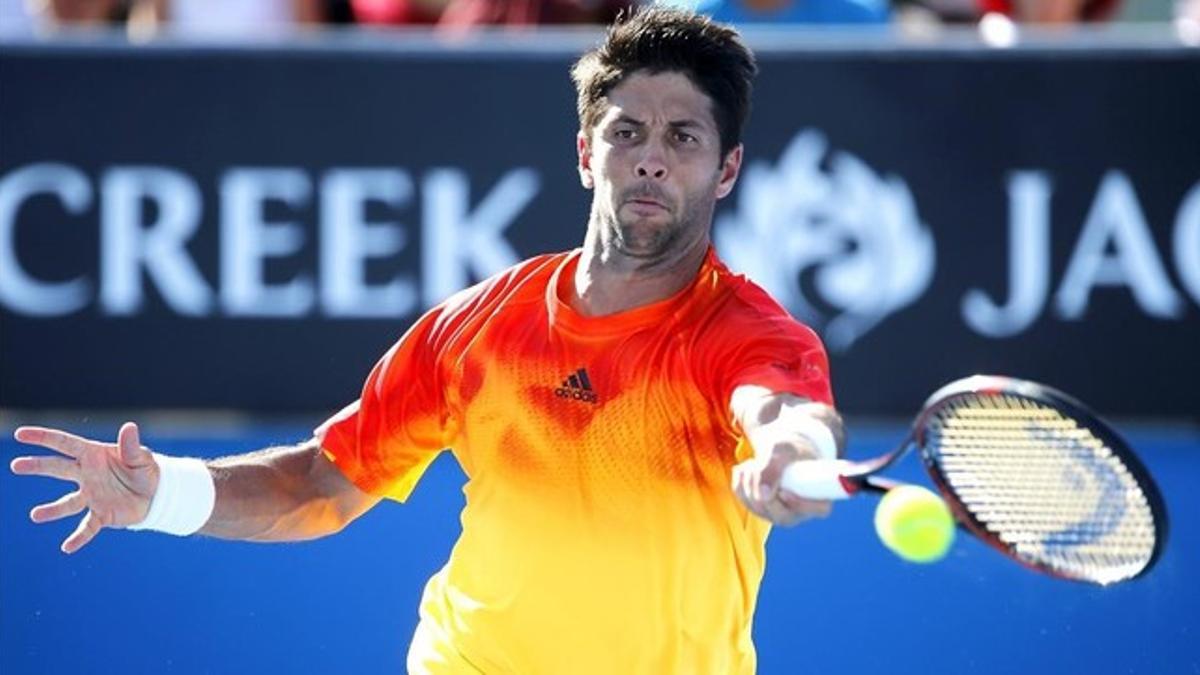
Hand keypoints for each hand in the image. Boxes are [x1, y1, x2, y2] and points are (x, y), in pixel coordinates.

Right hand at [10, 422, 159, 552]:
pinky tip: (67, 547)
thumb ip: (132, 446)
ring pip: (68, 503)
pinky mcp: (101, 516)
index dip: (42, 438)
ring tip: (35, 515)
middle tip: (15, 465)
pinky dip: (78, 538)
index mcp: (93, 455)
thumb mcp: (141, 457)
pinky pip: (87, 528)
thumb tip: (129, 426)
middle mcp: (86, 475)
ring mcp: (91, 496)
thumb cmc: (145, 470)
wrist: (157, 494)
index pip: (64, 444)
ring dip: (52, 510)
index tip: (20, 434)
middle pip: (57, 468)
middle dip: (37, 466)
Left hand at [732, 443, 831, 525]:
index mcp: (819, 497)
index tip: (784, 491)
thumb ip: (775, 466)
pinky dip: (741, 479)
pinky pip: (743, 498)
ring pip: (758, 507)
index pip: (819, 509)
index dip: (801, 504)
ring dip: (750, 480)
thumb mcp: (785, 449)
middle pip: (781, 515)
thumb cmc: (792, 449)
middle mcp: (799, 512)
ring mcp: (778, 513)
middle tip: (758, 465)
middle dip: (765, 489)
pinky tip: (748, 467)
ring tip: (755, 461)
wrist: (781, 450)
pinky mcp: (759, 509)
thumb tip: (763, 493)